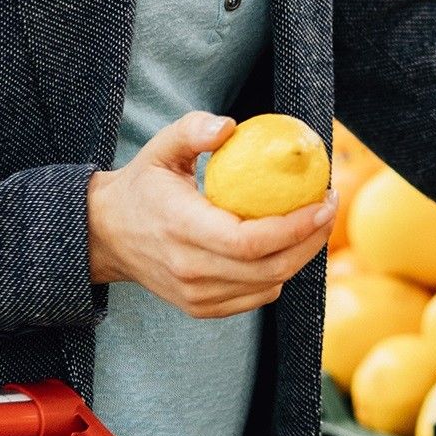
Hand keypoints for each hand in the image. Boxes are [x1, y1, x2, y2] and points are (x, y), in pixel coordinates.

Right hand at [86, 111, 335, 317]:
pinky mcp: (201, 308)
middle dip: (312, 239)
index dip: (295, 226)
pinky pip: (256, 296)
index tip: (323, 199)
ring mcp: (195, 296)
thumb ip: (193, 130)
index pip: (250, 241)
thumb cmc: (142, 185)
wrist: (106, 236)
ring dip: (302, 256)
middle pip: (269, 267)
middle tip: (329, 205)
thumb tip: (231, 127)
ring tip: (316, 222)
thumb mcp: (160, 148)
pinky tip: (289, 244)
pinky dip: (280, 273)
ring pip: (268, 286)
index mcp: (182, 230)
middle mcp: (189, 271)